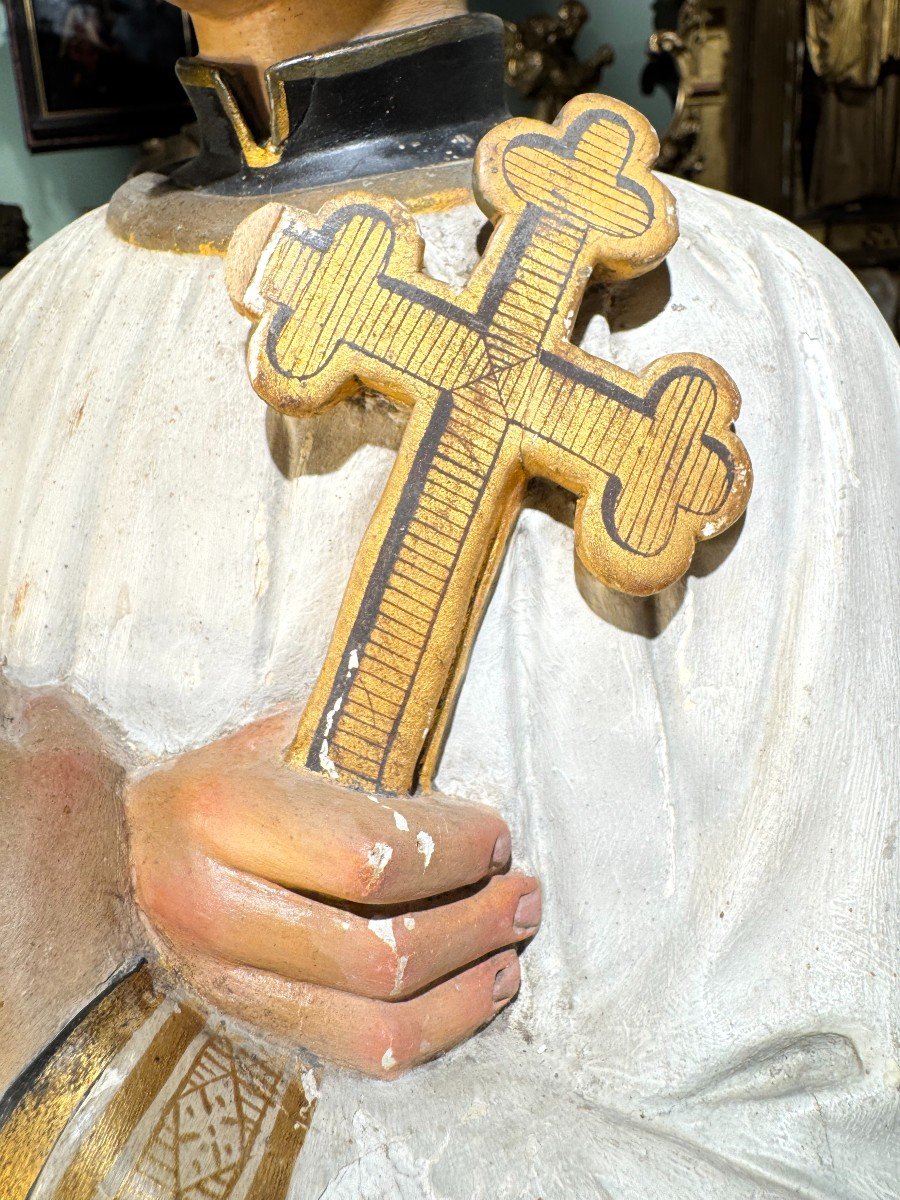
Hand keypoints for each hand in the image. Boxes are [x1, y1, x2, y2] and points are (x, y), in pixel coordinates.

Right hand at [126, 709, 540, 1076]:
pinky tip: (478, 989)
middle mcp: (215, 905)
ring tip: (512, 947)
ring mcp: (227, 977)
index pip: (367, 856)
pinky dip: (436, 1029)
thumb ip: (354, 749)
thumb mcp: (276, 738)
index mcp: (222, 814)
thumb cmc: (221, 779)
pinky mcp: (248, 1018)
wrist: (118, 849)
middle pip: (379, 951)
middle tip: (523, 893)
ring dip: (466, 988)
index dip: (452, 852)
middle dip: (474, 924)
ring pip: (375, 1019)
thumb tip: (457, 765)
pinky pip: (357, 1051)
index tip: (497, 836)